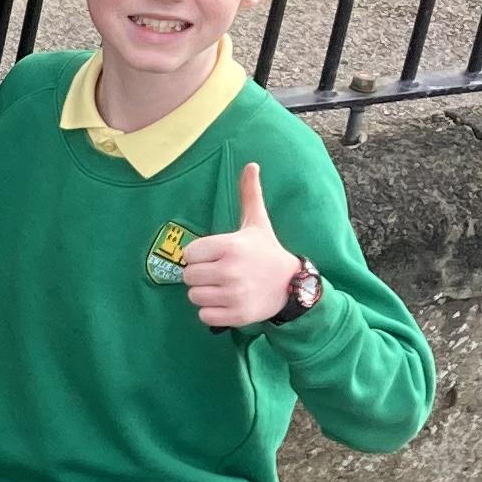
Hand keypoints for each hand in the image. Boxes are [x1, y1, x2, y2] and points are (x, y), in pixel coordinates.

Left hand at [180, 164, 303, 327]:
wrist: (292, 285)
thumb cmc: (267, 251)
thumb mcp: (257, 222)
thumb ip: (249, 194)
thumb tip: (251, 164)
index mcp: (230, 246)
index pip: (189, 254)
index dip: (198, 256)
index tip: (213, 256)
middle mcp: (230, 270)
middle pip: (188, 277)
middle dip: (200, 275)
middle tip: (218, 273)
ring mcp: (233, 294)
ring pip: (194, 297)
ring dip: (205, 294)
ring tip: (223, 287)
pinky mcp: (236, 315)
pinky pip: (204, 316)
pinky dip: (212, 312)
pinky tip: (227, 302)